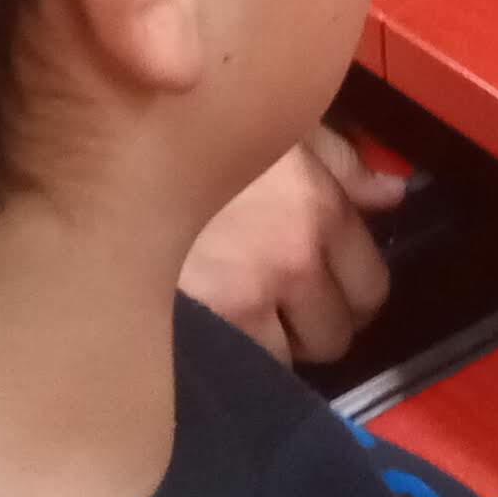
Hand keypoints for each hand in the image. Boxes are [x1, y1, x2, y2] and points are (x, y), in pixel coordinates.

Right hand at [179, 127, 405, 362]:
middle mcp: (294, 257)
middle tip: (285, 308)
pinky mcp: (201, 330)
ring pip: (293, 360)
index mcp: (316, 202)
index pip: (372, 283)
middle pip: (338, 331)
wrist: (103, 154)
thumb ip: (338, 160)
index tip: (327, 286)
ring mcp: (246, 300)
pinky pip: (243, 372)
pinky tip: (212, 332)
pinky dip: (236, 361)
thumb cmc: (194, 132)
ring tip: (244, 319)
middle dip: (318, 324)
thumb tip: (394, 195)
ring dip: (277, 348)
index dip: (352, 291)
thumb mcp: (272, 124)